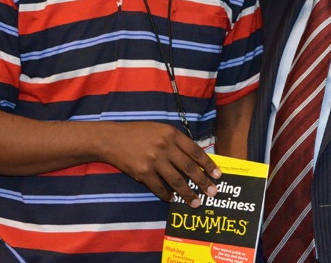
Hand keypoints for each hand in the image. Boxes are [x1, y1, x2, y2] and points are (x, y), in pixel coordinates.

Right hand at [104, 122, 220, 207]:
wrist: (112, 139)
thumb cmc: (139, 133)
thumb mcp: (161, 130)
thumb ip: (177, 142)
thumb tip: (195, 159)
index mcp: (172, 134)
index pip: (195, 151)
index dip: (208, 164)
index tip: (218, 175)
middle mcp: (165, 147)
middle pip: (189, 168)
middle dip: (203, 181)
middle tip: (213, 192)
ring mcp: (154, 160)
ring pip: (176, 181)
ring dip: (188, 193)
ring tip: (196, 202)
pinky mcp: (143, 173)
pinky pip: (159, 188)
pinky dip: (167, 195)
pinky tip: (172, 199)